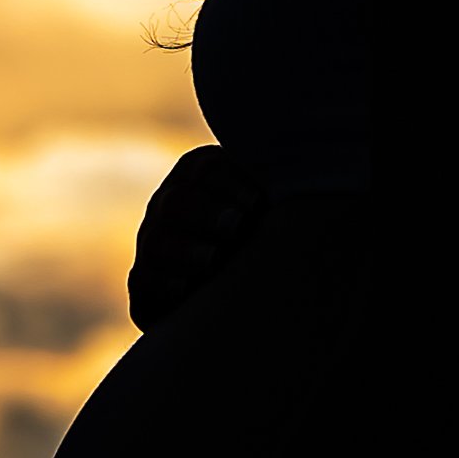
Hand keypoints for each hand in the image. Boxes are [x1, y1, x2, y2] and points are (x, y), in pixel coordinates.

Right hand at [128, 144, 267, 329]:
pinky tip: (186, 289)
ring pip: (157, 242)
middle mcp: (169, 205)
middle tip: (236, 226)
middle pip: (177, 202)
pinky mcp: (145, 282)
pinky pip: (144, 281)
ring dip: (187, 250)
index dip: (231, 183)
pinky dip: (164, 285)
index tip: (257, 202)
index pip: (205, 170)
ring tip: (213, 259)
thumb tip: (313, 168)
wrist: (237, 282)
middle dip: (207, 212)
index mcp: (197, 176)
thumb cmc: (265, 230)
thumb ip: (282, 184)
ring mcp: (152, 243)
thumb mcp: (271, 203)